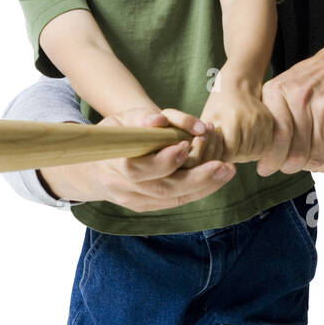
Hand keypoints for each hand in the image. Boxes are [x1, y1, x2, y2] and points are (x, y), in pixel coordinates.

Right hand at [37, 108, 235, 211]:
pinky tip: (217, 177)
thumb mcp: (120, 121)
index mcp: (113, 165)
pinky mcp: (148, 206)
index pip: (138, 169)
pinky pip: (177, 201)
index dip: (162, 161)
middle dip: (196, 178)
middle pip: (163, 190)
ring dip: (204, 186)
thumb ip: (139, 118)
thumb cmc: (112, 137)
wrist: (96, 167)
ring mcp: (136, 202)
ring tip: (227, 170)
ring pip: (174, 199)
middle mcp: (123, 189)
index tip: (184, 146)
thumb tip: (159, 119)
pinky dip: (199, 189)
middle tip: (222, 165)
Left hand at [199, 83, 274, 160]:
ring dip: (247, 155)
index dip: (223, 155)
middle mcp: (250, 120)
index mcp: (233, 119)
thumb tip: (204, 159)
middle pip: (245, 153)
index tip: (218, 152)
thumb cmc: (219, 102)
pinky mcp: (270, 122)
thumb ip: (207, 139)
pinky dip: (258, 150)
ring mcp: (262, 122)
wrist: (238, 84)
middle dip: (235, 156)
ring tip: (237, 149)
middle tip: (228, 152)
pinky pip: (267, 145)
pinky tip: (248, 145)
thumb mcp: (208, 118)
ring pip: (257, 152)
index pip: (230, 151)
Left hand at [259, 50, 323, 175]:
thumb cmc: (305, 83)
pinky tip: (318, 159)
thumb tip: (255, 150)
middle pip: (296, 151)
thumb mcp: (277, 89)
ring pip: (315, 156)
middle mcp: (303, 98)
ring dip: (307, 166)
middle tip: (286, 167)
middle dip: (289, 166)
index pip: (276, 137)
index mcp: (278, 91)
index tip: (266, 168)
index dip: (271, 159)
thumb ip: (267, 117)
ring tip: (303, 162)